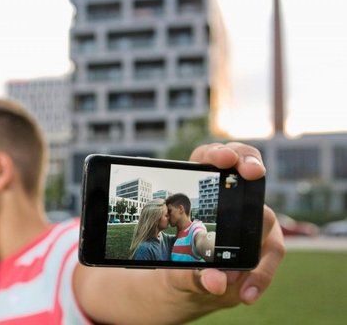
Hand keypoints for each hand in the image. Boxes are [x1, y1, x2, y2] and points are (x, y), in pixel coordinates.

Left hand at [165, 142, 284, 309]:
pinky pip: (271, 253)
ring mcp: (251, 219)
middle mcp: (230, 201)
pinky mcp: (265, 243)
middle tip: (252, 171)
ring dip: (257, 240)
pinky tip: (246, 294)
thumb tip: (216, 281)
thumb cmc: (180, 266)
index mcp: (201, 194)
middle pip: (246, 170)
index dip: (218, 152)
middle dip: (250, 164)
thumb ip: (193, 275)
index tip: (221, 158)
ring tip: (236, 272)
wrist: (192, 287)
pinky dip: (261, 275)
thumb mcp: (176, 271)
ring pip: (266, 216)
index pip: (209, 159)